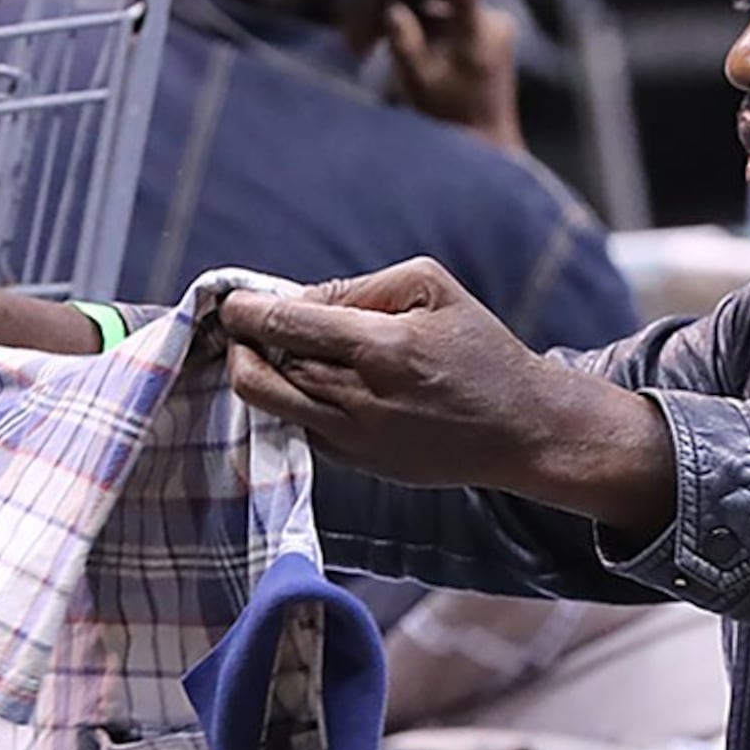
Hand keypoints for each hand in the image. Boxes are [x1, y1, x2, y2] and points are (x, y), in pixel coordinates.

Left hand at [218, 259, 670, 530]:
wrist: (518, 430)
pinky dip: (285, 400)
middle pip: (261, 371)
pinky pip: (295, 427)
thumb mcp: (433, 289)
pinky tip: (300, 379)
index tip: (231, 302)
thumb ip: (360, 287)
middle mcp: (357, 400)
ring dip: (254, 372)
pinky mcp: (353, 462)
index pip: (284, 327)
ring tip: (265, 348)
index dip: (245, 312)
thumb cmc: (480, 350)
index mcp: (380, 349)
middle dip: (242, 342)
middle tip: (244, 324)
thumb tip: (299, 298)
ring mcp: (351, 439)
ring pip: (268, 403)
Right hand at [380, 0, 524, 153]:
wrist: (487, 144)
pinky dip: (437, 19)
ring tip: (398, 11)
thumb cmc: (450, 119)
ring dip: (427, 3)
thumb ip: (405, 41)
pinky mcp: (493, 37)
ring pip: (454, 2)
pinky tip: (416, 28)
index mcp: (478, 35)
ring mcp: (497, 29)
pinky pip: (459, 16)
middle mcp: (493, 25)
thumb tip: (393, 8)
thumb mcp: (418, 82)